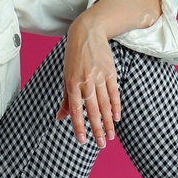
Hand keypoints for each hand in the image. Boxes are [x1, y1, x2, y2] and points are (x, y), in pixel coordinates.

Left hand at [57, 18, 120, 147]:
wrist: (88, 33)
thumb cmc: (74, 57)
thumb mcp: (66, 76)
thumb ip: (65, 98)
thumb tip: (60, 117)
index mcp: (72, 83)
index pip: (75, 110)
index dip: (79, 126)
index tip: (83, 141)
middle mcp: (86, 82)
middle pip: (92, 110)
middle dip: (97, 129)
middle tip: (101, 144)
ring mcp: (100, 77)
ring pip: (104, 104)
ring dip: (108, 122)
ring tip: (110, 136)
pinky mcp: (111, 72)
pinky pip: (114, 93)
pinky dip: (116, 106)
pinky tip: (116, 118)